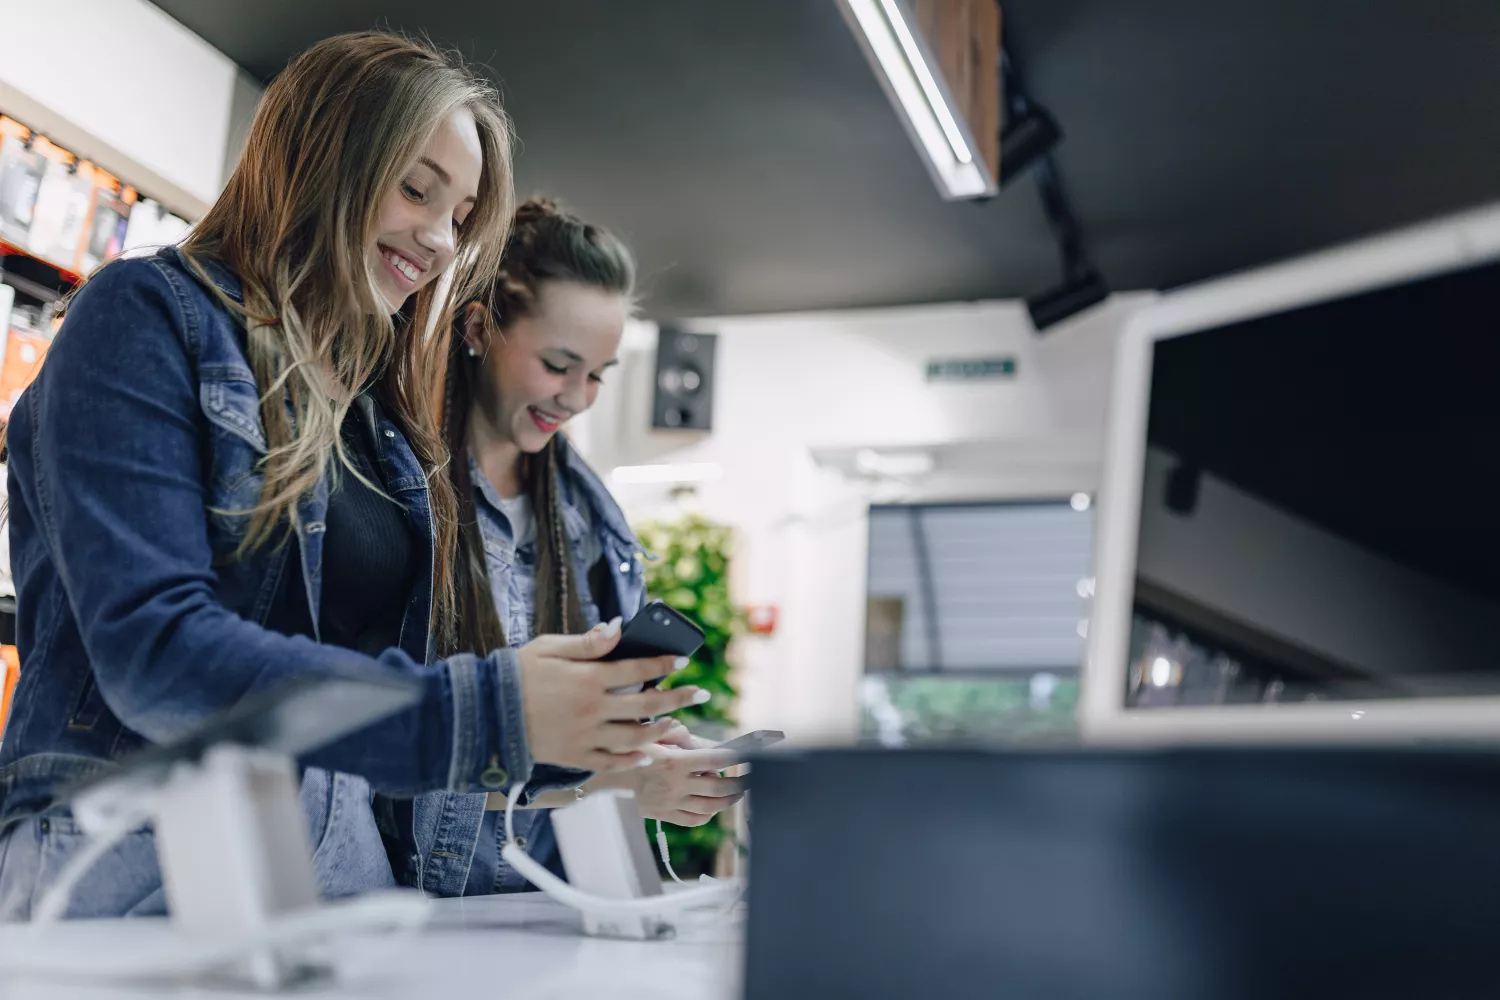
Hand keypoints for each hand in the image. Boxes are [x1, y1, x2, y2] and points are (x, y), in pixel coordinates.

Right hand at [518, 618, 709, 773]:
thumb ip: (586, 642)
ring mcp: (585, 736)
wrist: (484, 714)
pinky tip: (648, 754)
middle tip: (700, 694)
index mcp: (587, 678)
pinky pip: (612, 762)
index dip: (662, 665)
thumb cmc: (516, 674)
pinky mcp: (574, 756)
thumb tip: (618, 627)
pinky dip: (633, 760)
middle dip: (678, 698)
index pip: (636, 670)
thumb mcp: (548, 648)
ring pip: (634, 737)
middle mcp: (591, 709)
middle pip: (646, 706)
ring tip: (677, 723)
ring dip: (661, 730)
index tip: (681, 661)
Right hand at [609, 744, 745, 825]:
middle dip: (740, 784)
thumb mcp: (657, 734)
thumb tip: (706, 741)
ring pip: (709, 807)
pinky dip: (708, 814)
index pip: (714, 760)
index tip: (751, 756)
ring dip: (728, 800)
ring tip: (738, 792)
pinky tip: (715, 806)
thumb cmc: (643, 748)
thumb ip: (681, 735)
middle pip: (718, 788)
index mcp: (675, 761)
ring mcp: (670, 802)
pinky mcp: (664, 815)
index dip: (735, 758)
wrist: (616, 771)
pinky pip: (693, 820)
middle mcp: (674, 784)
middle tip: (752, 778)